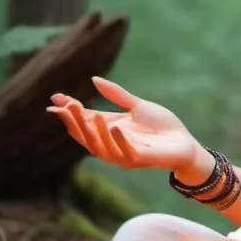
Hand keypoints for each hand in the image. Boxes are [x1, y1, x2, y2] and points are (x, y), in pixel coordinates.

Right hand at [47, 76, 207, 176]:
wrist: (185, 144)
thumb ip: (117, 95)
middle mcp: (113, 143)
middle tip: (68, 105)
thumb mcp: (137, 107)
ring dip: (95, 131)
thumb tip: (94, 80)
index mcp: (111, 129)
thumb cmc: (162, 127)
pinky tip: (115, 127)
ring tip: (92, 113)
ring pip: (101, 147)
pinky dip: (118, 141)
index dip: (70, 111)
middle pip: (87, 135)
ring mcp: (124, 153)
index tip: (55, 98)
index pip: (84, 121)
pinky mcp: (140, 160)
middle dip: (76, 121)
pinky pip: (124, 153)